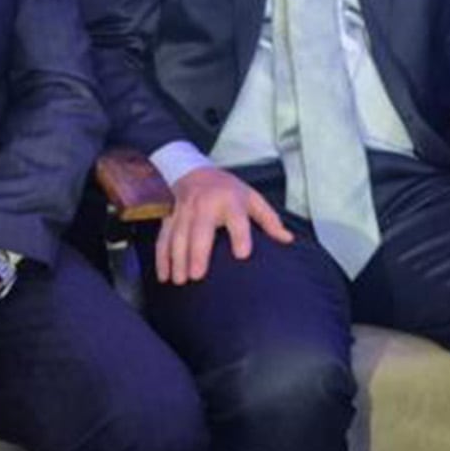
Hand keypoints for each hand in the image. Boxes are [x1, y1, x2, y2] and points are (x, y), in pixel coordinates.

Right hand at [156, 167, 294, 285]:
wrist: (194, 170)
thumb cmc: (228, 190)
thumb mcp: (252, 198)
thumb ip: (269, 220)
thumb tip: (287, 239)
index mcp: (230, 200)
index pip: (236, 219)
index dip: (240, 235)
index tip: (242, 254)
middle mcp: (205, 204)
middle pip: (200, 229)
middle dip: (197, 252)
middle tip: (197, 275)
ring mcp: (184, 210)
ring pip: (178, 235)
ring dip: (176, 258)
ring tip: (179, 280)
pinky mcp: (170, 216)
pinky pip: (164, 237)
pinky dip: (162, 257)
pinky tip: (164, 275)